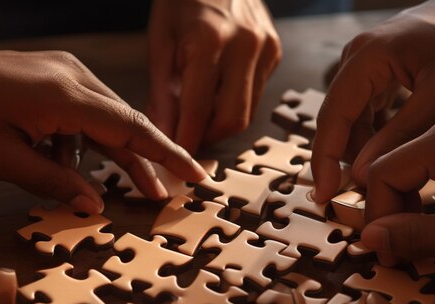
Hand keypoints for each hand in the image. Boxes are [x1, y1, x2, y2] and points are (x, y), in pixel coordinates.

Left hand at [0, 50, 205, 212]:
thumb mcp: (3, 160)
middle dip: (148, 161)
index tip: (195, 174)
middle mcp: (73, 76)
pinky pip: (86, 112)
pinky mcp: (54, 76)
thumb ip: (55, 183)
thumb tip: (96, 206)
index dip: (168, 154)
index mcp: (65, 95)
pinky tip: (71, 164)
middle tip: (165, 195)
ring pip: (109, 119)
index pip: (132, 128)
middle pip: (127, 123)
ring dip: (117, 155)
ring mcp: (64, 72)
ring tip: (133, 190)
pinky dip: (87, 141)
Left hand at [146, 0, 280, 154]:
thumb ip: (162, 93)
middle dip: (208, 138)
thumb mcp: (160, 41)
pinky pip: (256, 93)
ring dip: (221, 123)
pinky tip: (218, 91)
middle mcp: (244, 46)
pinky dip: (235, 102)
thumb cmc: (181, 0)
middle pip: (232, 119)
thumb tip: (164, 135)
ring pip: (247, 111)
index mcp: (208, 41)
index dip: (186, 139)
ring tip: (199, 117)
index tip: (176, 157)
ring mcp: (265, 49)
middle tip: (188, 139)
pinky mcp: (275, 52)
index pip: (197, 108)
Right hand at [312, 0, 434, 201]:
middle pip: (337, 120)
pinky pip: (365, 112)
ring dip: (360, 149)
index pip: (333, 116)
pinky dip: (373, 136)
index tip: (325, 194)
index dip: (325, 159)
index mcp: (366, 57)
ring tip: (378, 181)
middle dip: (341, 159)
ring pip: (350, 119)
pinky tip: (388, 155)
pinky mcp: (377, 74)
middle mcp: (356, 59)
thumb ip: (402, 132)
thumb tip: (363, 172)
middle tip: (354, 198)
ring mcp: (365, 66)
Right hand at [361, 107, 434, 264]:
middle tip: (399, 248)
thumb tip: (368, 237)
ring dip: (406, 203)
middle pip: (392, 166)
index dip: (377, 214)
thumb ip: (419, 237)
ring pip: (409, 165)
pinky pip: (429, 163)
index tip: (386, 249)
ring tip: (419, 236)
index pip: (382, 172)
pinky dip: (424, 192)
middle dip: (390, 210)